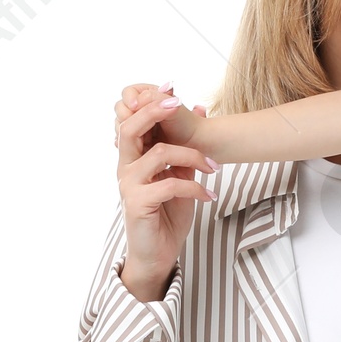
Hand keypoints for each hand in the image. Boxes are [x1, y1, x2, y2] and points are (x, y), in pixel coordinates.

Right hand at [113, 82, 216, 301]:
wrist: (158, 254)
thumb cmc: (167, 215)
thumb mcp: (181, 178)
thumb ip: (187, 150)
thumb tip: (200, 111)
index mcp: (134, 158)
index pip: (134, 121)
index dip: (149, 102)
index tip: (173, 87)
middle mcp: (126, 167)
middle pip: (132, 127)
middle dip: (156, 111)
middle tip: (180, 103)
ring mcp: (129, 184)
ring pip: (159, 153)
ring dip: (193, 157)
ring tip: (214, 170)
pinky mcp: (138, 203)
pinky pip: (170, 184)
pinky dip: (195, 188)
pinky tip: (210, 196)